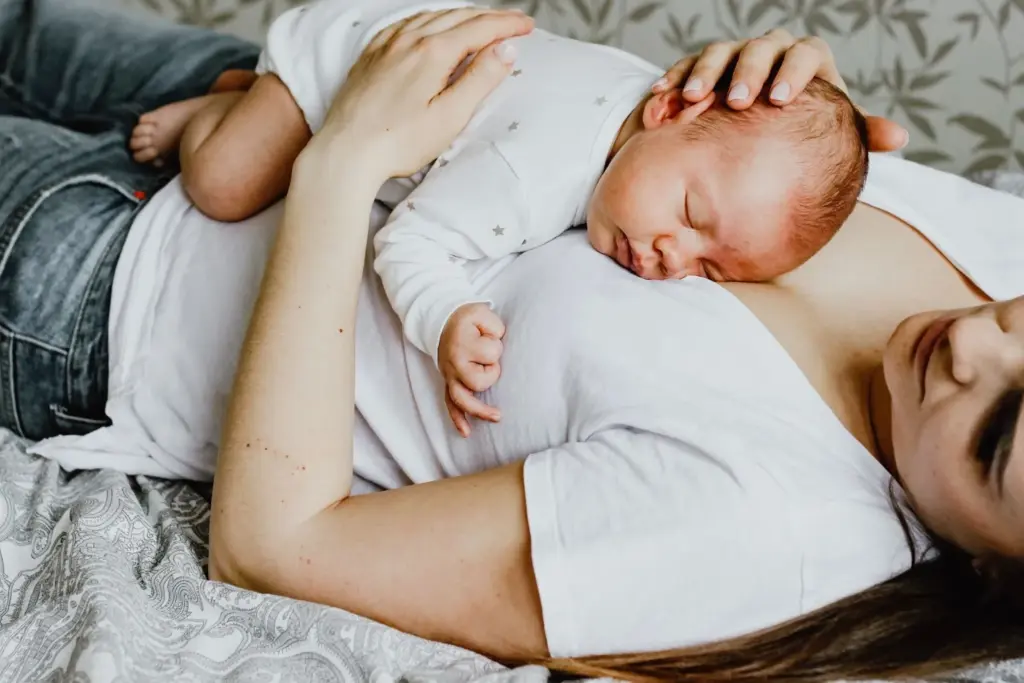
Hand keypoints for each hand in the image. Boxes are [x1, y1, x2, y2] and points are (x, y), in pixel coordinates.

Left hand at [315, 8, 533, 182]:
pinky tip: (430, 27)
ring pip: (431, 16)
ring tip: (479, 22)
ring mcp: (387, 45)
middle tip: (513, 23)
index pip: (480, 28)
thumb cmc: (398, 142)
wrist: (345, 152)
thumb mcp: (450, 116)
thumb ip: (480, 79)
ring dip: (460, 16)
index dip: (508, 25)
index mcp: (433, 52)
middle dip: (490, 17)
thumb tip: (506, 49)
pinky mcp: (371, 56)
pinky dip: (428, 19)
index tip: (528, 26)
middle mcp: (409, 40)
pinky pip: (405, 24)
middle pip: (458, 16)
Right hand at [439, 303, 504, 436]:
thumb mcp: (482, 312)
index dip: (496, 345)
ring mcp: (449, 375)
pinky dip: (457, 418)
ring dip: (479, 410)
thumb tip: (498, 347)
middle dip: (492, 371)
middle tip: (489, 357)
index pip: (491, 353)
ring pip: (463, 399)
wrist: (442, 321)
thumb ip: (495, 327)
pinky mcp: (448, 382)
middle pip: (480, 380)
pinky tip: (466, 432)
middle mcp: (453, 363)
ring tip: (497, 417)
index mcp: (462, 343)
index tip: (489, 336)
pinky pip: (450, 403)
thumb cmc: (467, 319)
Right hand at [653, 28, 908, 152]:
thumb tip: (899, 139)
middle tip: (739, 102)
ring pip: (720, 51)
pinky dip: (674, 79)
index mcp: (805, 63)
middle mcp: (770, 54)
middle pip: (761, 47)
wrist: (749, 140)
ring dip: (706, 74)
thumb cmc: (795, 137)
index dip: (794, 72)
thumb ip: (859, 134)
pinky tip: (663, 98)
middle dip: (748, 72)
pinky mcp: (699, 69)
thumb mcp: (826, 133)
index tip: (781, 100)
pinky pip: (686, 65)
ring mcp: (732, 58)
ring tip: (694, 100)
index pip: (807, 53)